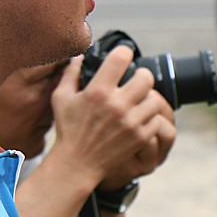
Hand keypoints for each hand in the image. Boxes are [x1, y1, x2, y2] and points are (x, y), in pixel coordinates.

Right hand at [50, 47, 176, 192]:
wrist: (77, 164)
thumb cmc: (68, 129)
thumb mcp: (61, 98)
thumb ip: (71, 73)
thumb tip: (80, 55)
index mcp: (98, 91)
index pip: (121, 58)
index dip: (124, 52)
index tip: (123, 55)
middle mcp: (117, 105)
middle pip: (146, 77)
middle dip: (141, 75)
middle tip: (136, 79)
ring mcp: (131, 122)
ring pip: (154, 98)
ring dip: (147, 97)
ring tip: (139, 100)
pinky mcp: (140, 137)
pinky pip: (156, 119)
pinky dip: (150, 116)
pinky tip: (140, 117)